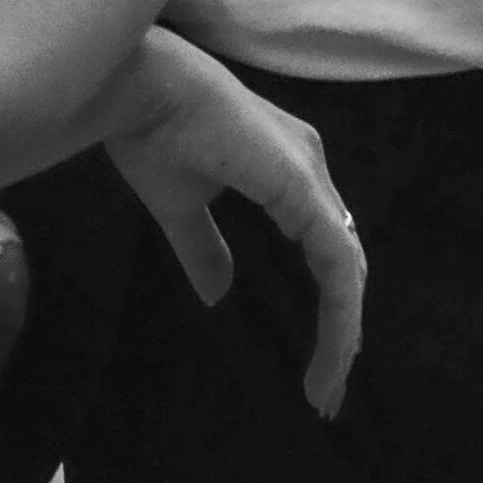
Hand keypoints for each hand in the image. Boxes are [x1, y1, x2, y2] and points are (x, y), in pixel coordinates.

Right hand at [104, 29, 365, 417]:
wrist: (136, 87)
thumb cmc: (151, 130)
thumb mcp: (180, 206)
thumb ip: (204, 247)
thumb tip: (218, 294)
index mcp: (286, 170)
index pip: (323, 248)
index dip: (327, 308)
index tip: (312, 370)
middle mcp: (310, 170)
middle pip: (343, 262)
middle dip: (342, 331)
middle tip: (327, 394)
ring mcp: (311, 176)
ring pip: (346, 270)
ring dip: (343, 335)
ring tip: (328, 390)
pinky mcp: (303, 188)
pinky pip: (336, 264)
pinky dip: (340, 316)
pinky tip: (331, 356)